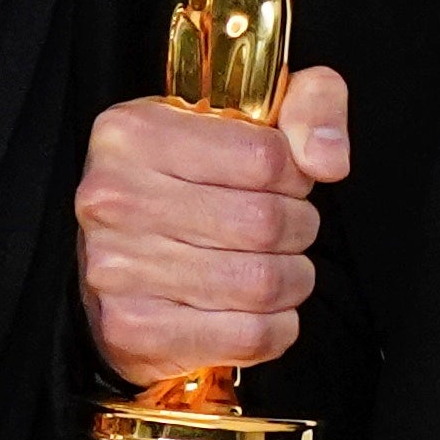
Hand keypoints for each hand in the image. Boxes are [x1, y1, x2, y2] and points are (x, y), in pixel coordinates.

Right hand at [74, 70, 350, 383]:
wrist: (118, 261)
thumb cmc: (186, 185)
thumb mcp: (243, 119)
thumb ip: (307, 104)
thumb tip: (326, 159)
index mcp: (133, 133)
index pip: (264, 157)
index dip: (295, 175)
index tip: (282, 183)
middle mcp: (114, 198)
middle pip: (265, 222)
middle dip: (298, 230)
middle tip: (285, 229)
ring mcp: (116, 267)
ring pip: (262, 282)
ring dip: (291, 280)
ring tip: (273, 267)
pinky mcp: (132, 328)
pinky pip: (248, 335)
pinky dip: (275, 327)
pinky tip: (257, 310)